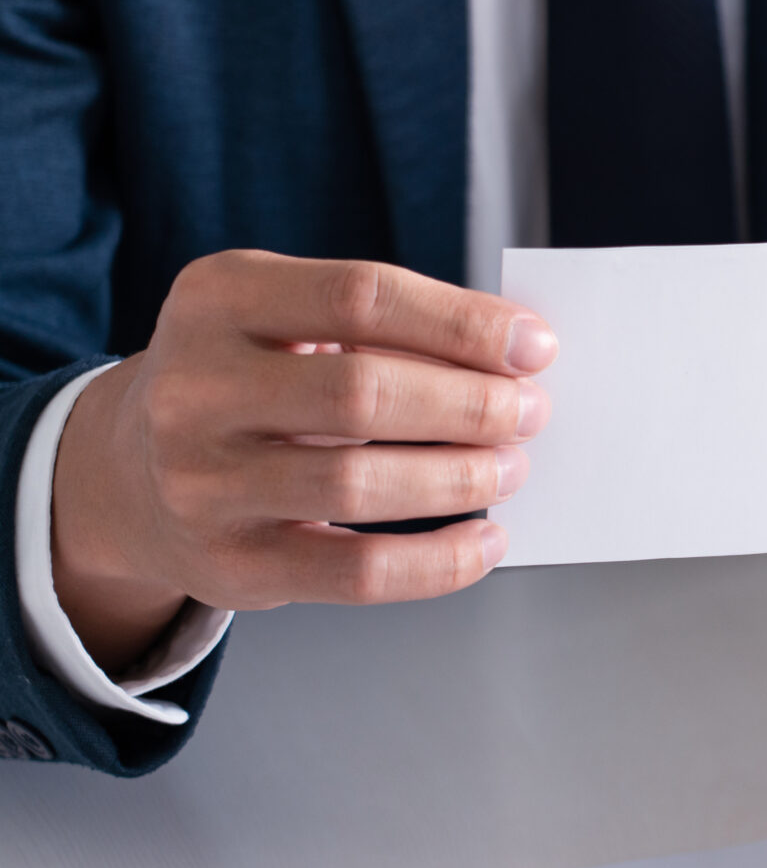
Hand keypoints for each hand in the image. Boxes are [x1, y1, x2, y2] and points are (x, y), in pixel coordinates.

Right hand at [49, 252, 556, 672]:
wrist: (130, 471)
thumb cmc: (250, 378)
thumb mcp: (287, 318)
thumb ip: (388, 323)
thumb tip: (517, 356)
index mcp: (219, 298)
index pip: (362, 296)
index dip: (462, 323)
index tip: (534, 347)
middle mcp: (193, 389)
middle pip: (363, 391)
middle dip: (471, 404)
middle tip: (529, 412)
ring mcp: (201, 482)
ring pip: (359, 483)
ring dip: (462, 477)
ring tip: (510, 467)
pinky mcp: (229, 564)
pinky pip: (355, 571)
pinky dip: (439, 561)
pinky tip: (486, 539)